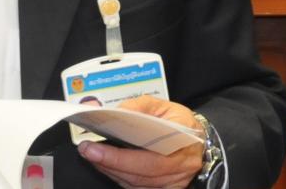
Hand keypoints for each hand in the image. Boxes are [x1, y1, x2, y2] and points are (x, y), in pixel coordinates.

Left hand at [77, 95, 203, 188]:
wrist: (198, 138)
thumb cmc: (179, 120)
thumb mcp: (163, 105)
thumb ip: (139, 106)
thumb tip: (116, 112)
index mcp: (181, 143)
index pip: (148, 156)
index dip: (119, 155)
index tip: (94, 145)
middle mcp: (179, 168)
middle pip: (140, 173)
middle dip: (109, 162)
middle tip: (86, 150)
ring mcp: (173, 183)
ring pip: (137, 184)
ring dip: (111, 171)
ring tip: (92, 156)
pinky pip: (139, 188)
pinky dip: (120, 178)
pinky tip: (107, 166)